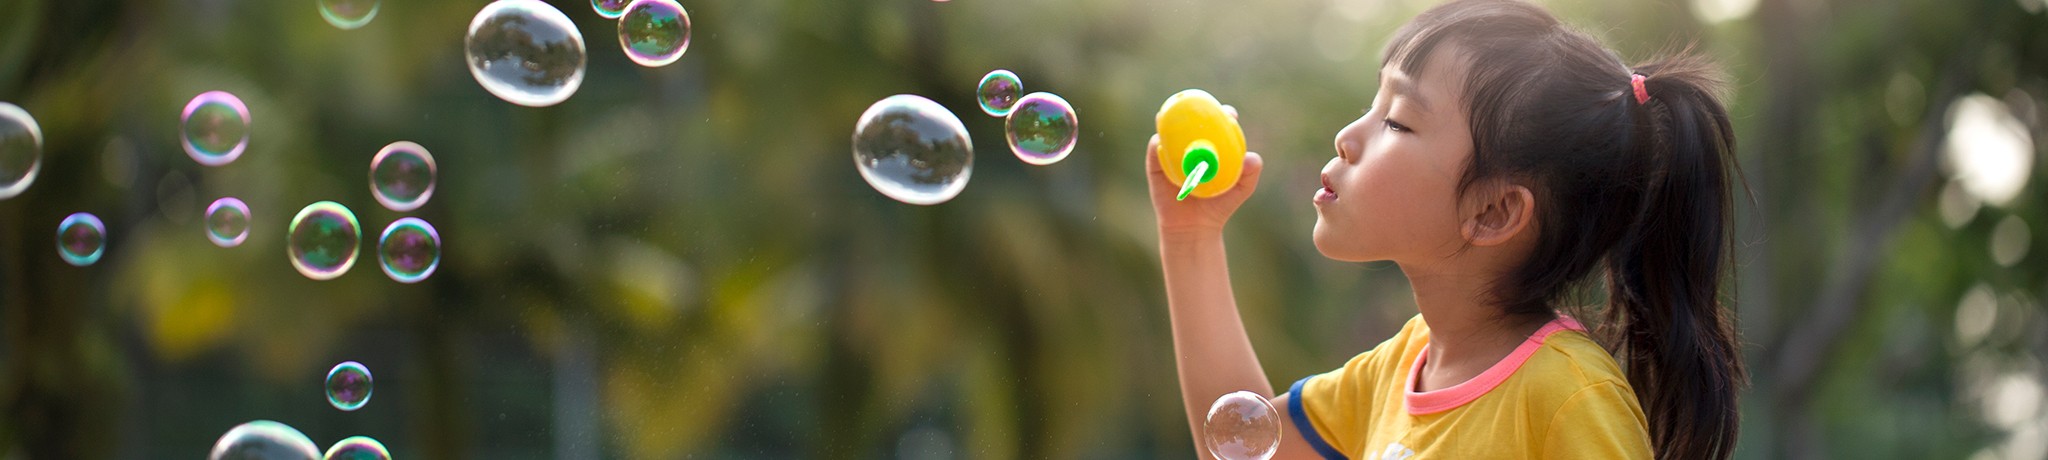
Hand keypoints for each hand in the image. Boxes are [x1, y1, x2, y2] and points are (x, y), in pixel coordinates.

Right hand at [1145, 105, 1263, 239]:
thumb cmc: (1218, 206)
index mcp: (1211, 147)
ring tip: (1173, 115)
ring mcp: (1171, 154)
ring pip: (1169, 132)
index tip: (1230, 114)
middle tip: (1205, 110)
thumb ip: (1249, 174)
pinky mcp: (1155, 165)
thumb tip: (1252, 158)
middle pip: (1191, 122)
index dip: (1223, 114)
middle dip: (1195, 108)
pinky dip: (1157, 144)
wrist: (1194, 227)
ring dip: (1169, 119)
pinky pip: (1155, 151)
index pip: (1217, 124)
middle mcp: (1189, 146)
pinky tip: (1160, 141)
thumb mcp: (1240, 190)